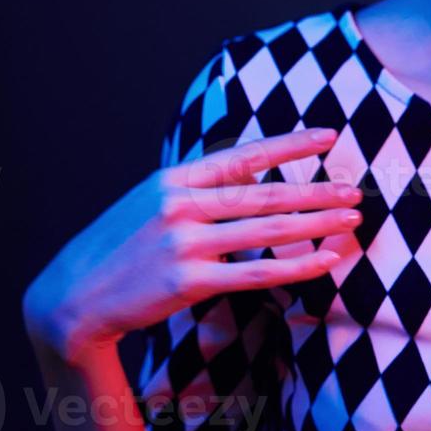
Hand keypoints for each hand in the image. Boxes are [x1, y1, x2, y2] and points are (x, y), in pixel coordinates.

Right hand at [23, 127, 361, 369]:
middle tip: (356, 190)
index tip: (329, 137)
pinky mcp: (188, 281)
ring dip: (317, 224)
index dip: (290, 144)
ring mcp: (185, 243)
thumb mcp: (152, 201)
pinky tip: (326, 260)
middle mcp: (182, 205)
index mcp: (175, 178)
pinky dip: (297, 267)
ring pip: (267, 231)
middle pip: (266, 193)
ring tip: (352, 220)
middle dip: (317, 191)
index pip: (245, 154)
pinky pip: (256, 274)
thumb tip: (251, 174)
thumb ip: (199, 187)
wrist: (73, 294)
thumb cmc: (121, 246)